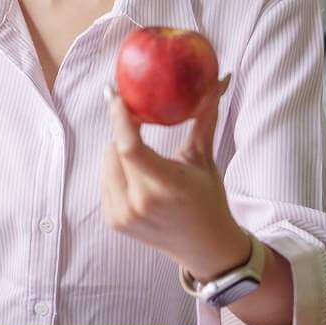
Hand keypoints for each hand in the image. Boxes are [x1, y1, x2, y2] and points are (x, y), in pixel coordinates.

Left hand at [100, 74, 250, 280]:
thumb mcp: (204, 158)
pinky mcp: (113, 221)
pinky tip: (137, 176)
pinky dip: (116, 171)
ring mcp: (124, 215)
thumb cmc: (208, 198)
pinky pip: (104, 180)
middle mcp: (140, 203)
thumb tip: (221, 78)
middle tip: (139, 123)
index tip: (116, 95)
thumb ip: (205, 117)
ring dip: (119, 152)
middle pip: (113, 150)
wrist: (204, 246)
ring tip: (143, 156)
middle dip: (124, 132)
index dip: (119, 118)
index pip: (130, 147)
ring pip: (106, 163)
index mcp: (165, 186)